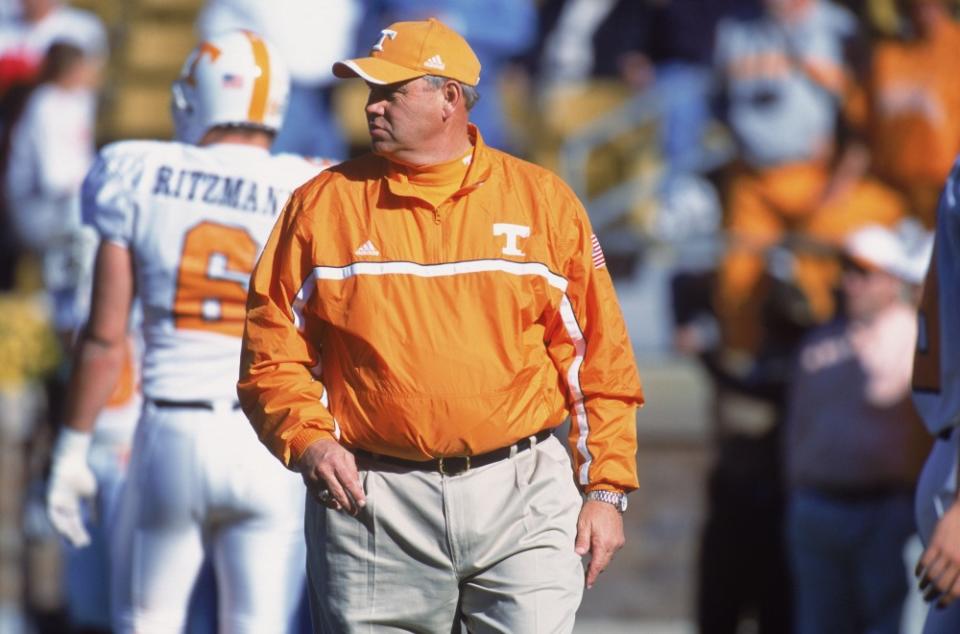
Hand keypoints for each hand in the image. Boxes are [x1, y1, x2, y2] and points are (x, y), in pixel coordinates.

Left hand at [46, 431, 96, 547]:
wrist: (74, 463)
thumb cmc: (84, 476)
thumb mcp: (91, 495)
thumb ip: (93, 508)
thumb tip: (96, 522)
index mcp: (73, 505)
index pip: (76, 522)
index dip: (81, 532)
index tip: (87, 542)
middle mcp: (64, 507)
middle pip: (69, 524)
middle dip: (75, 534)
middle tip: (82, 545)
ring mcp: (57, 503)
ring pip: (60, 521)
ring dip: (67, 531)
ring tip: (74, 540)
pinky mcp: (51, 499)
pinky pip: (53, 514)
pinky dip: (58, 522)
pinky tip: (63, 530)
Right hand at [296, 438, 365, 514]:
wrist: (309, 445)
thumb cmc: (332, 451)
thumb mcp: (346, 455)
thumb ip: (353, 471)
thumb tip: (359, 488)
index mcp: (336, 461)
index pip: (348, 481)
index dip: (356, 494)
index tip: (362, 503)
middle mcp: (324, 470)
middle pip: (337, 492)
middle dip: (347, 504)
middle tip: (355, 512)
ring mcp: (314, 477)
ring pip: (327, 496)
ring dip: (338, 503)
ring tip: (345, 507)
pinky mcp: (307, 483)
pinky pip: (318, 497)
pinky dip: (326, 503)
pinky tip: (334, 504)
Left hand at [575, 499, 625, 588]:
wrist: (608, 497)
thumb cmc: (593, 510)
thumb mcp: (583, 524)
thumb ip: (582, 540)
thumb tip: (578, 554)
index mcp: (603, 543)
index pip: (597, 565)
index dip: (592, 576)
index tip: (588, 585)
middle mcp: (613, 545)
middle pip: (603, 563)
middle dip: (595, 570)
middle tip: (586, 576)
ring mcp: (618, 542)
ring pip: (608, 558)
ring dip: (600, 561)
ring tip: (590, 565)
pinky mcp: (620, 538)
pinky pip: (612, 551)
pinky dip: (604, 554)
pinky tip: (598, 551)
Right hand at [918, 501, 959, 606]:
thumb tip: (956, 590)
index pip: (956, 592)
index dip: (946, 602)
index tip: (939, 606)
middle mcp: (958, 562)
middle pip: (941, 586)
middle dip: (931, 596)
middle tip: (926, 599)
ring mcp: (946, 552)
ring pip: (931, 575)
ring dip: (924, 585)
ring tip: (921, 588)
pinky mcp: (936, 543)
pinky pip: (924, 561)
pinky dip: (919, 570)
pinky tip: (918, 574)